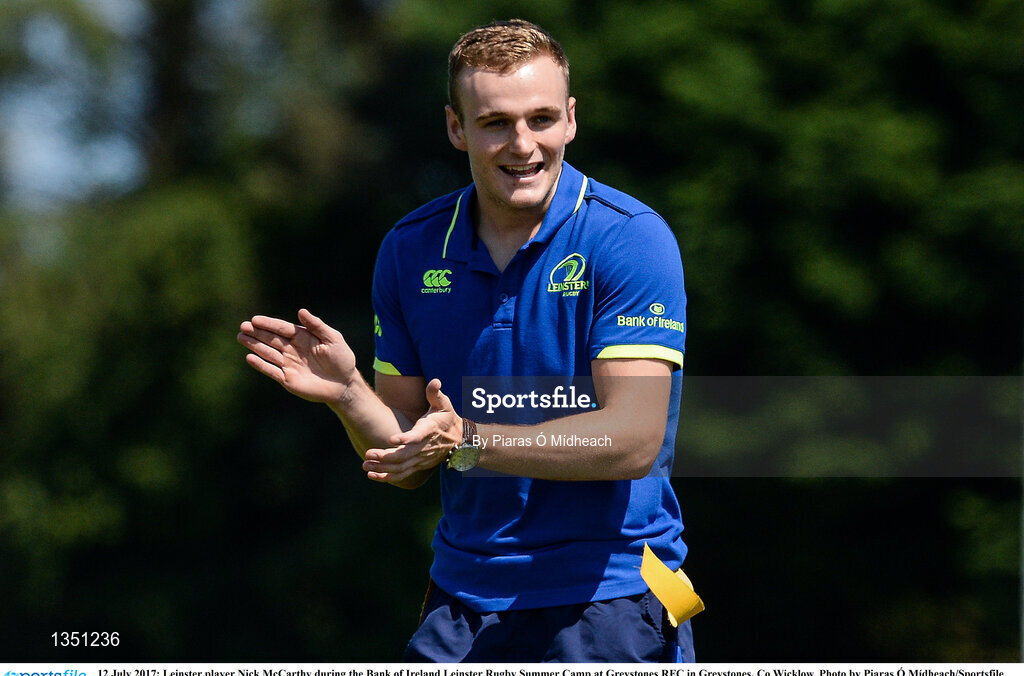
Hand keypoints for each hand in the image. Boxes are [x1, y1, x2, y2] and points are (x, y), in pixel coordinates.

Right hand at [237, 308, 356, 403]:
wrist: (344, 384)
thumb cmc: (341, 358)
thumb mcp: (333, 338)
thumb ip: (316, 325)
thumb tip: (301, 311)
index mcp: (302, 337)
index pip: (282, 328)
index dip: (269, 324)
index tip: (255, 320)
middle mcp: (292, 349)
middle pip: (271, 339)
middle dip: (256, 333)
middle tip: (242, 327)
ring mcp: (288, 364)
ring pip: (268, 353)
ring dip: (254, 345)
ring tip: (240, 337)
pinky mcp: (287, 379)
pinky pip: (271, 371)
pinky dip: (260, 365)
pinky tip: (249, 358)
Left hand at [362, 379, 460, 483]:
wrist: (460, 441)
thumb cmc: (447, 418)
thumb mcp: (444, 404)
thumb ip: (435, 393)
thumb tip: (435, 381)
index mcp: (429, 430)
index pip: (417, 436)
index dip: (405, 439)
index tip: (391, 439)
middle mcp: (424, 447)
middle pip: (404, 456)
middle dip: (386, 457)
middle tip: (368, 453)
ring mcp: (421, 459)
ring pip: (401, 468)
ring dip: (383, 469)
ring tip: (366, 465)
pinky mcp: (417, 465)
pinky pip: (402, 475)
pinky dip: (387, 477)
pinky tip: (372, 475)